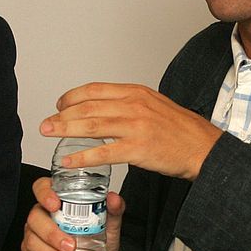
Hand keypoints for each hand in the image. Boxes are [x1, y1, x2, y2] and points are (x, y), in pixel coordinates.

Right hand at [21, 175, 125, 250]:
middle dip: (51, 235)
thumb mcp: (110, 224)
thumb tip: (114, 199)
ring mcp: (34, 235)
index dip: (44, 193)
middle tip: (71, 247)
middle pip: (35, 219)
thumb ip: (113, 210)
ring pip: (32, 243)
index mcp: (56, 200)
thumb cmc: (99, 239)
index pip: (41, 187)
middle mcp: (41, 215)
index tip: (55, 205)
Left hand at [39, 82, 222, 179]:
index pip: (94, 89)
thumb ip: (129, 104)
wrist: (204, 148)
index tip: (60, 105)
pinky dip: (83, 157)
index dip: (71, 97)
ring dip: (65, 130)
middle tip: (46, 124)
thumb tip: (104, 108)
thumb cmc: (181, 130)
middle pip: (88, 107)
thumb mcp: (155, 105)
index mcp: (136, 93)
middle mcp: (134, 106)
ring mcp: (136, 127)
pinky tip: (69, 161)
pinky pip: (104, 153)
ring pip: (91, 126)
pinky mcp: (139, 149)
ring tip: (48, 134)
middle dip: (61, 115)